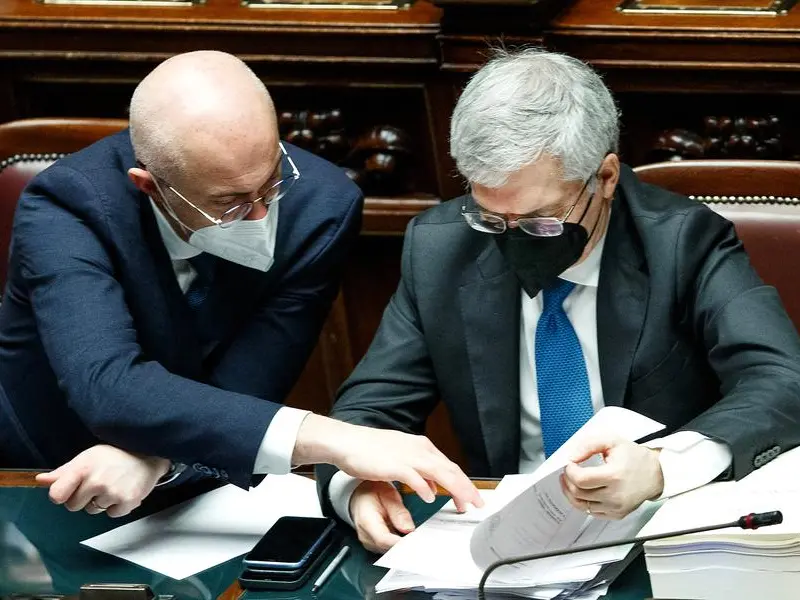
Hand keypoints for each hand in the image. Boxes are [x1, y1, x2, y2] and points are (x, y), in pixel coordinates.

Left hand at [35, 445, 170, 516]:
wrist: (148, 453)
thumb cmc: (114, 455)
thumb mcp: (88, 457)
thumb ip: (64, 472)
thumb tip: (40, 480)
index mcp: (83, 468)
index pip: (56, 495)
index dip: (60, 495)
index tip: (69, 490)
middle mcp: (96, 481)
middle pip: (73, 506)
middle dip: (83, 497)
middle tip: (98, 483)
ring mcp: (112, 492)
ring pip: (93, 510)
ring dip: (101, 501)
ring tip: (114, 484)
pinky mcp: (127, 501)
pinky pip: (112, 514)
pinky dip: (117, 506)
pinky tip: (123, 491)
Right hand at [294, 414, 483, 509]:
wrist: (348, 441)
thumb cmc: (371, 450)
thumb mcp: (401, 458)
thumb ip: (419, 471)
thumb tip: (433, 486)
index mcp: (421, 447)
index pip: (449, 466)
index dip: (463, 483)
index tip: (472, 497)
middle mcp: (419, 449)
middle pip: (450, 470)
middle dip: (466, 488)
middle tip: (478, 504)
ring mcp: (407, 456)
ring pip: (439, 472)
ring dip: (454, 489)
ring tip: (464, 504)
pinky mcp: (394, 464)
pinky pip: (414, 477)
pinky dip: (425, 487)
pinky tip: (431, 499)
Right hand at [350, 481, 415, 552]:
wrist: (360, 496)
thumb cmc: (372, 492)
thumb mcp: (387, 494)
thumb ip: (398, 511)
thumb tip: (409, 529)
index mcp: (367, 520)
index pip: (384, 539)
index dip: (401, 544)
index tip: (416, 542)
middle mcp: (365, 535)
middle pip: (388, 549)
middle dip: (406, 546)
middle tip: (422, 540)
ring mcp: (369, 542)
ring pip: (389, 551)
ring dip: (403, 547)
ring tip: (416, 538)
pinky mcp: (374, 545)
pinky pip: (388, 550)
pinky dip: (399, 545)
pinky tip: (408, 539)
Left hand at [559, 435, 663, 518]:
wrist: (656, 474)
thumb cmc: (635, 457)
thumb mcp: (612, 442)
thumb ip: (589, 445)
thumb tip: (572, 457)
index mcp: (614, 476)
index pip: (581, 479)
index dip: (569, 471)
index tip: (569, 464)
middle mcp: (615, 496)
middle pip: (578, 493)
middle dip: (567, 481)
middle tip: (566, 472)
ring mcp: (616, 508)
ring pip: (582, 505)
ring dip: (571, 493)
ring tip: (570, 481)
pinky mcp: (617, 515)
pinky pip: (591, 513)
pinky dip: (582, 502)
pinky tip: (582, 492)